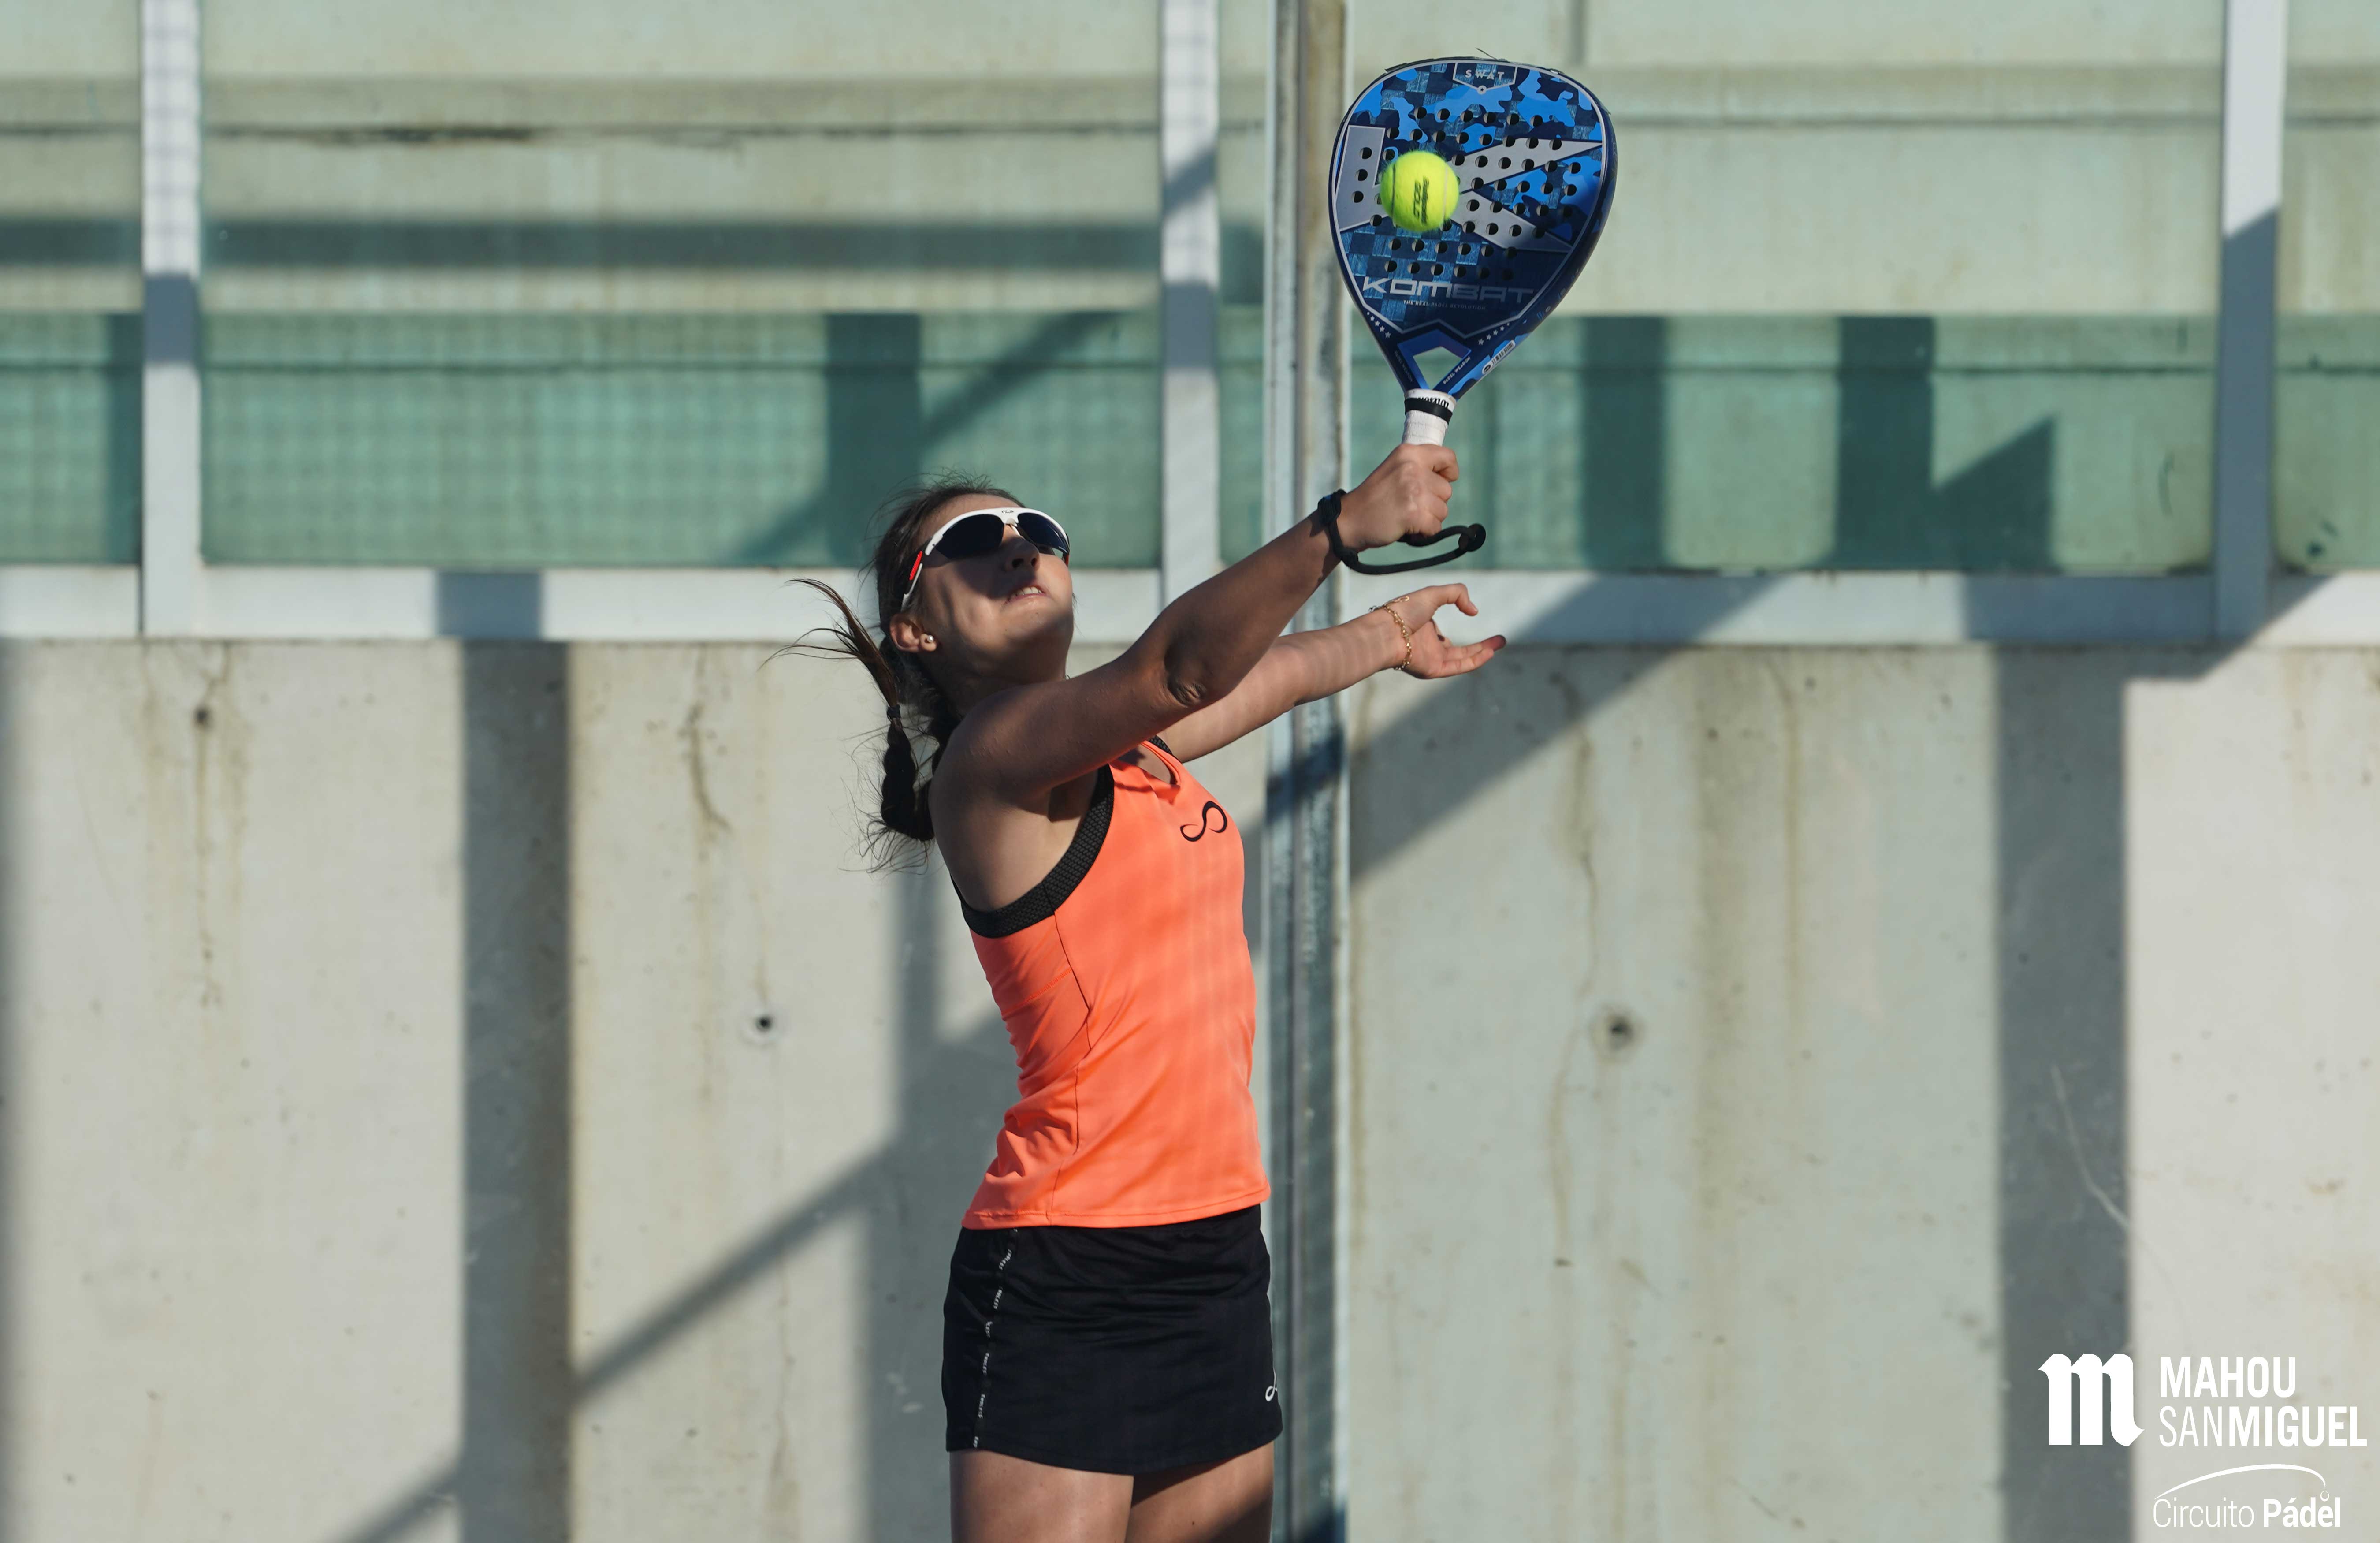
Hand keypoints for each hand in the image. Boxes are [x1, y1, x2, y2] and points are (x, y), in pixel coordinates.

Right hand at [1335, 444, 1456, 550]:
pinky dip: (1425, 533)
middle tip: (1410, 505)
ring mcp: (1413, 491)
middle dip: (1434, 502)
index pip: (1448, 458)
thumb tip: (1448, 478)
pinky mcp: (1413, 514)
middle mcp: (1412, 468)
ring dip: (1428, 518)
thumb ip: (1419, 467)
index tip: (1441, 482)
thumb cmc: (1374, 498)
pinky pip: (1436, 527)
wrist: (1349, 520)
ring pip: (1443, 510)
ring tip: (1407, 517)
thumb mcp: (1395, 469)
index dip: (1449, 473)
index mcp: (1408, 453)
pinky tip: (1408, 528)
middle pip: (1447, 490)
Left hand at [1377, 585, 1506, 678]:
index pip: (1444, 635)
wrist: (1387, 631)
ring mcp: (1431, 658)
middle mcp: (1428, 645)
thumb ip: (1457, 594)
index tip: (1474, 616)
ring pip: (1462, 658)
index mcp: (1424, 629)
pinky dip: (1475, 661)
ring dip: (1482, 652)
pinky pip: (1458, 666)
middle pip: (1460, 649)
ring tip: (1499, 643)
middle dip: (1481, 646)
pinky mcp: (1433, 670)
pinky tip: (1489, 653)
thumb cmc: (1404, 611)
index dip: (1457, 631)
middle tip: (1500, 640)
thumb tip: (1474, 612)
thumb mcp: (1433, 593)